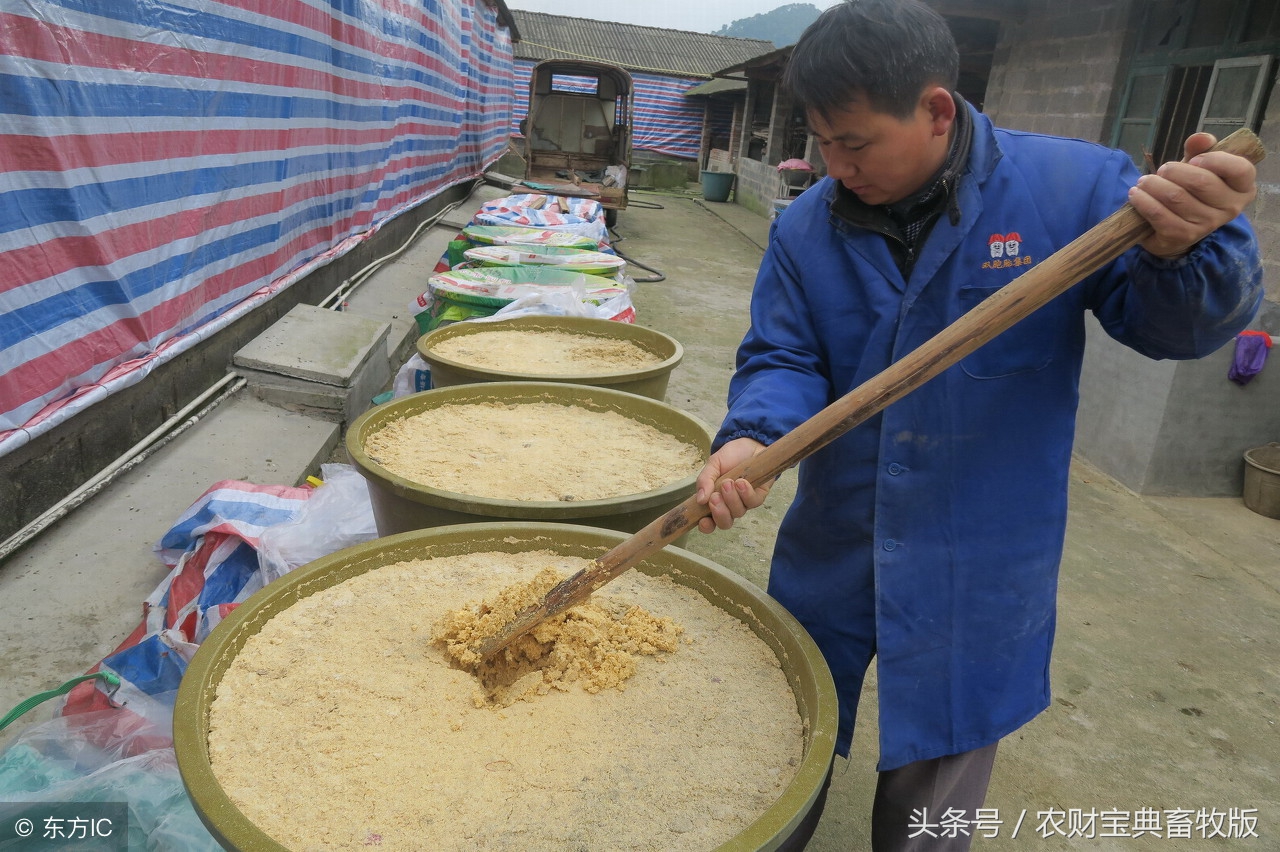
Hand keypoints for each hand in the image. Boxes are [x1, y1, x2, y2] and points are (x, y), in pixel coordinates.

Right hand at [694, 437, 773, 532]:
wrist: (751, 443)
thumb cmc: (730, 456)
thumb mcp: (713, 464)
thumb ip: (705, 480)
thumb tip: (700, 500)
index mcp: (714, 501)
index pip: (709, 522)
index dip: (706, 526)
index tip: (703, 521)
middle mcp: (729, 506)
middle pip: (725, 523)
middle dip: (720, 513)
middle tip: (716, 497)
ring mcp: (744, 503)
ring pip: (738, 513)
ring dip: (732, 499)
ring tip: (729, 482)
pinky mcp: (759, 496)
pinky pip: (753, 502)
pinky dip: (746, 493)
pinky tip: (741, 482)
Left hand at [1129, 132, 1256, 258]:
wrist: (1176, 230)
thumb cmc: (1192, 191)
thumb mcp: (1199, 167)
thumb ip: (1200, 149)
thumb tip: (1200, 138)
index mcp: (1242, 188)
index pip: (1240, 169)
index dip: (1214, 160)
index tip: (1193, 159)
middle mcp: (1230, 209)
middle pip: (1201, 181)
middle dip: (1174, 171)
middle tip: (1162, 170)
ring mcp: (1207, 225)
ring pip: (1176, 197)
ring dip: (1153, 185)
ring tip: (1144, 182)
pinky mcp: (1183, 236)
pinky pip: (1159, 215)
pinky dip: (1143, 201)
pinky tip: (1136, 194)